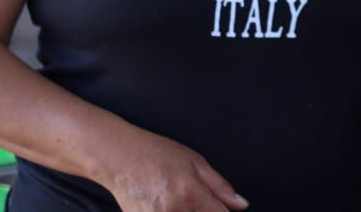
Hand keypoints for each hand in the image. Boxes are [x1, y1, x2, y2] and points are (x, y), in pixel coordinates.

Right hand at [103, 130, 247, 211]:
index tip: (219, 209)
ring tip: (180, 201)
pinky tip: (167, 204)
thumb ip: (220, 187)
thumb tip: (241, 205)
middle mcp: (174, 211)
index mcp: (191, 194)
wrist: (120, 159)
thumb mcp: (196, 162)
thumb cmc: (156, 155)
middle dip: (203, 211)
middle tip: (193, 200)